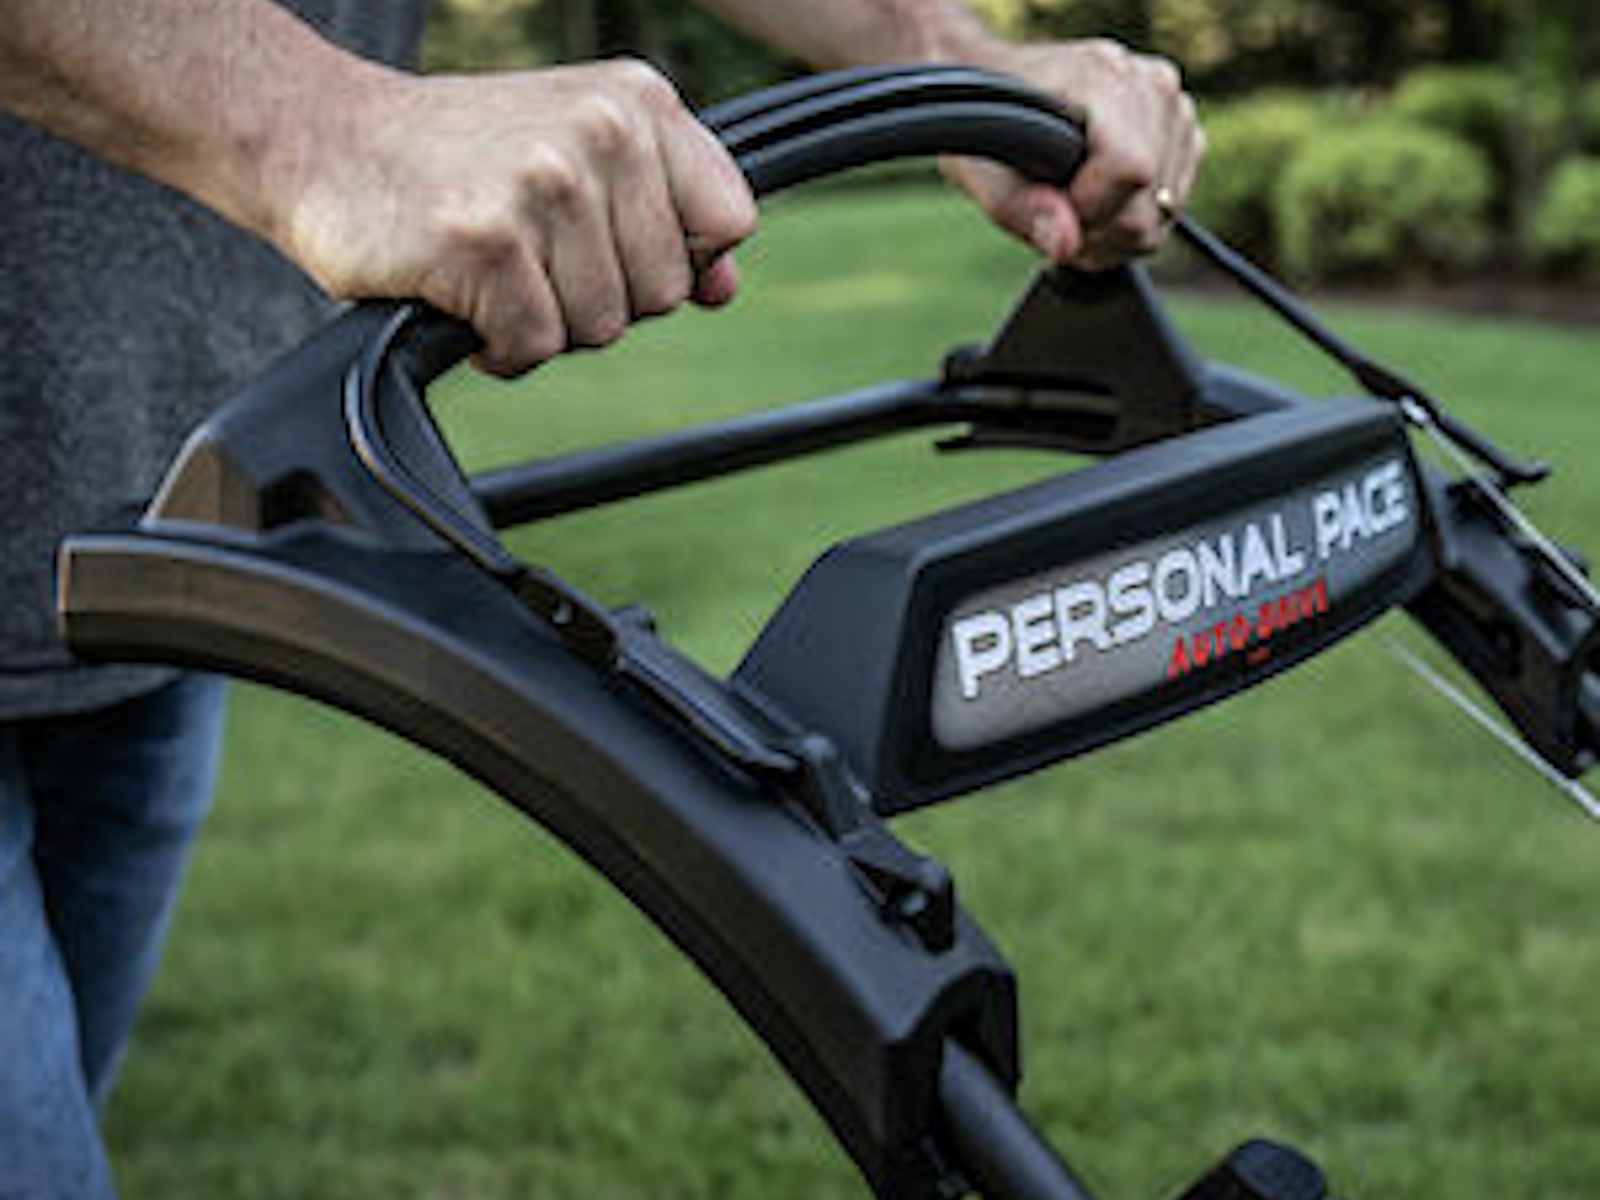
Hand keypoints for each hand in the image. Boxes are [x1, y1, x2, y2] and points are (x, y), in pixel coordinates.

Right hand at [275, 59, 756, 375]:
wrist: (321, 138)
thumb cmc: (457, 158)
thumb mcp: (577, 153)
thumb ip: (662, 212)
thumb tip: (724, 289)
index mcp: (637, 101)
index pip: (729, 219)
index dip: (680, 257)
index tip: (615, 248)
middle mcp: (601, 132)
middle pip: (663, 290)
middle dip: (600, 296)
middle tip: (531, 255)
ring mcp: (544, 185)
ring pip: (601, 326)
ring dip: (544, 322)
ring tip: (494, 270)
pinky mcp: (486, 242)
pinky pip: (535, 345)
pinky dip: (498, 346)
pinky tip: (463, 298)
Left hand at [943, 39, 1204, 269]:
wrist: (996, 85)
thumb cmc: (985, 125)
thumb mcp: (985, 176)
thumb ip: (1025, 211)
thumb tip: (1068, 244)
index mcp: (1102, 78)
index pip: (1131, 169)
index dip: (1090, 209)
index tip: (1052, 206)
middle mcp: (1150, 84)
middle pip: (1153, 202)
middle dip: (1101, 230)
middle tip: (1057, 217)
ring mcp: (1174, 106)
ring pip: (1166, 211)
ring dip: (1115, 230)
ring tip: (1073, 208)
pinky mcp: (1183, 131)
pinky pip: (1172, 205)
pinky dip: (1134, 218)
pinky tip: (1100, 201)